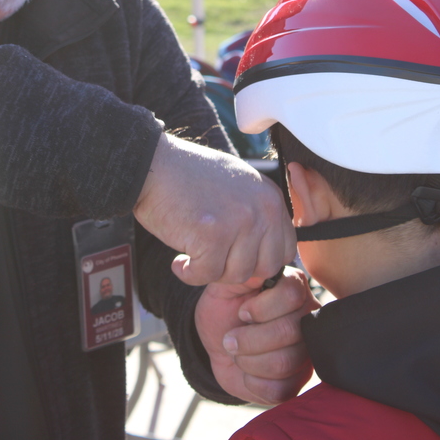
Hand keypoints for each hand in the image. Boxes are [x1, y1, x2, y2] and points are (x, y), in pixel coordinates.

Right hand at [133, 133, 294, 285]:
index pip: (285, 250)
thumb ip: (258, 215)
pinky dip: (189, 274)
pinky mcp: (212, 235)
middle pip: (266, 268)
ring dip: (212, 272)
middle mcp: (262, 208)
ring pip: (237, 275)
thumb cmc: (188, 177)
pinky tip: (179, 261)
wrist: (154, 165)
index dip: (258, 260)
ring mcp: (239, 221)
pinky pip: (207, 275)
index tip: (232, 256)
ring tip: (193, 256)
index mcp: (271, 197)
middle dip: (237, 271)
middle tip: (212, 259)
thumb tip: (269, 253)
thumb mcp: (239, 185)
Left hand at [195, 267, 318, 404]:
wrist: (218, 344)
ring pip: (285, 362)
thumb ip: (242, 274)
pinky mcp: (297, 381)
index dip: (261, 308)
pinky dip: (253, 383)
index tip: (242, 312)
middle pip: (290, 331)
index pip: (292, 294)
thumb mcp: (224, 286)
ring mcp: (306, 351)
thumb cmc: (224, 310)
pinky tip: (246, 372)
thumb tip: (258, 269)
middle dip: (249, 339)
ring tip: (237, 353)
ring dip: (248, 361)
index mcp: (293, 287)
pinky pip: (281, 389)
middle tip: (230, 339)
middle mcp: (307, 318)